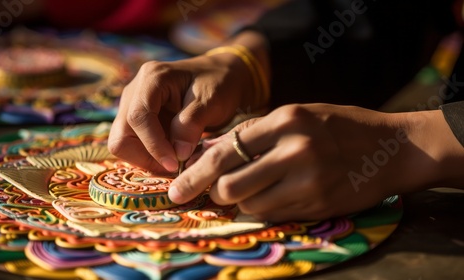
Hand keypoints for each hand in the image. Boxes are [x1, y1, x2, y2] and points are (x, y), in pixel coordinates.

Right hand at [108, 31, 268, 172]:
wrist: (221, 76)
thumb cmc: (218, 84)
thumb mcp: (212, 102)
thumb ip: (192, 125)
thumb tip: (177, 154)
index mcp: (152, 79)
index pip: (138, 117)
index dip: (154, 146)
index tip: (175, 164)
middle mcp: (135, 90)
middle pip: (121, 134)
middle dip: (145, 156)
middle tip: (174, 166)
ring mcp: (132, 105)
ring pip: (122, 143)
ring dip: (147, 158)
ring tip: (176, 160)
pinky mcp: (136, 119)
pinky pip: (133, 144)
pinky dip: (150, 155)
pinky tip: (173, 154)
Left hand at [169, 104, 463, 221]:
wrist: (392, 148)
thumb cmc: (339, 127)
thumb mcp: (298, 115)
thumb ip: (256, 131)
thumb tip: (212, 149)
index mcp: (286, 120)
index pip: (225, 150)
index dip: (196, 172)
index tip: (177, 188)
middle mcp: (295, 150)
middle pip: (230, 184)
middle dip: (215, 193)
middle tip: (214, 192)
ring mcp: (309, 180)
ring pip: (249, 205)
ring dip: (241, 203)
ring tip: (251, 190)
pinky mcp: (319, 204)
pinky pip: (273, 215)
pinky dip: (264, 210)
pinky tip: (274, 196)